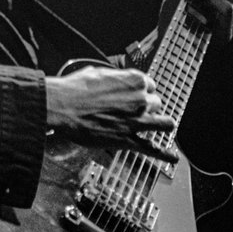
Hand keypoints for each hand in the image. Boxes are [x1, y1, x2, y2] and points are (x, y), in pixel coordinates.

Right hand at [45, 64, 176, 161]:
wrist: (60, 107)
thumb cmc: (74, 89)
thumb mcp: (97, 73)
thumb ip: (114, 78)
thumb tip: (114, 78)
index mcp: (135, 81)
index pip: (150, 86)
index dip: (142, 91)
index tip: (135, 96)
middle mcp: (140, 100)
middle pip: (156, 104)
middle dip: (147, 107)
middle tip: (132, 111)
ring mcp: (137, 121)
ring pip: (164, 124)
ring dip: (161, 124)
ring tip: (157, 127)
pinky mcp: (127, 140)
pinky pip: (152, 149)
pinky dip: (164, 155)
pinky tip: (172, 158)